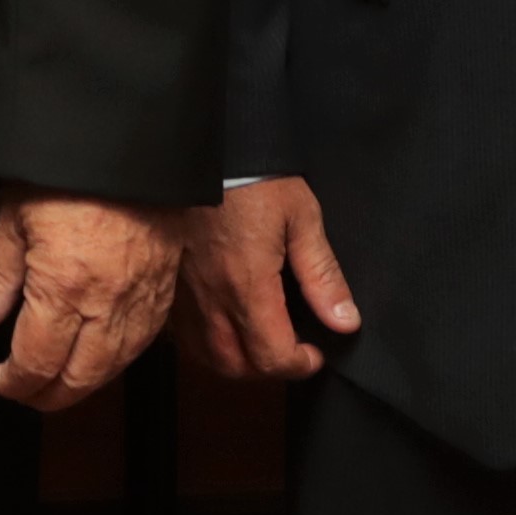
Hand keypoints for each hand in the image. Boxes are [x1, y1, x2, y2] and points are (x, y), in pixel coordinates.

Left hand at [0, 190, 180, 409]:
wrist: (129, 143)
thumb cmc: (66, 171)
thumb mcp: (12, 217)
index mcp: (63, 288)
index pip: (36, 362)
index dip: (13, 383)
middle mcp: (106, 304)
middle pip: (79, 378)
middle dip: (46, 396)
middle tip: (22, 392)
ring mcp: (141, 301)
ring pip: (113, 368)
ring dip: (81, 385)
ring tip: (54, 383)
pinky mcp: (164, 290)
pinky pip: (141, 344)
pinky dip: (115, 362)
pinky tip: (97, 358)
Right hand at [176, 176, 361, 379]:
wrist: (201, 146)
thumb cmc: (251, 177)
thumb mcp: (302, 218)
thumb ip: (323, 275)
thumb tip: (344, 321)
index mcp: (247, 285)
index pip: (271, 356)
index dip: (299, 365)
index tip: (315, 353)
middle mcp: (211, 296)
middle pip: (236, 366)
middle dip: (268, 368)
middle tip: (290, 349)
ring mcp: (185, 291)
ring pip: (205, 354)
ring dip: (236, 360)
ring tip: (258, 341)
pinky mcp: (170, 279)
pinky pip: (182, 331)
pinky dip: (206, 340)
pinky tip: (224, 321)